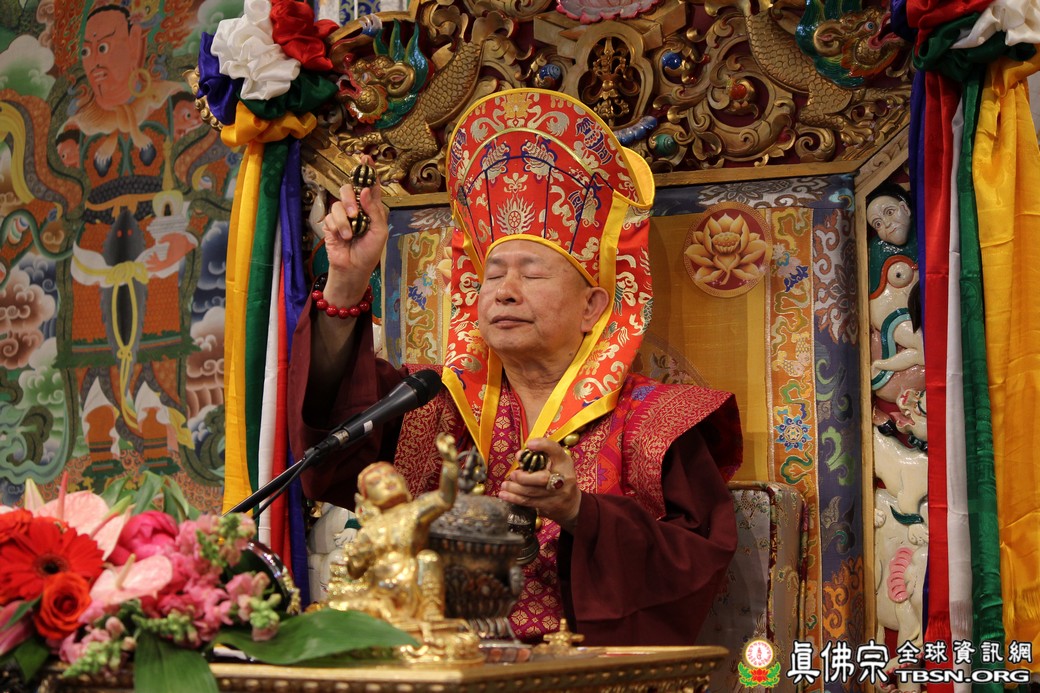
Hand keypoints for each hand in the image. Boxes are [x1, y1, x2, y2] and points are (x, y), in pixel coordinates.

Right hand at [321, 155, 388, 305]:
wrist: (353, 268)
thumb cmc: (370, 251)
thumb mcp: (379, 231)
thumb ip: (375, 210)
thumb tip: (366, 190)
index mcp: (371, 208)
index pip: (370, 185)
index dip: (368, 171)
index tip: (366, 158)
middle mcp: (356, 208)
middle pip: (350, 188)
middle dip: (351, 198)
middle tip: (355, 214)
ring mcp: (342, 215)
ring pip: (338, 202)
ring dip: (345, 219)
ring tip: (351, 233)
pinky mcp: (330, 223)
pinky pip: (331, 216)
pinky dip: (339, 228)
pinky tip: (344, 238)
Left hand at [498, 437, 580, 533]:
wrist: (572, 504)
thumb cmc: (560, 478)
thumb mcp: (556, 463)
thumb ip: (540, 457)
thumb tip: (519, 455)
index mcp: (564, 463)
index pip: (556, 451)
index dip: (543, 446)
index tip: (530, 444)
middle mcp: (564, 478)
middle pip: (542, 478)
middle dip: (524, 477)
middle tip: (513, 474)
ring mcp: (557, 494)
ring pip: (532, 492)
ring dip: (515, 488)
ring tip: (505, 485)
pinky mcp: (549, 506)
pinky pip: (529, 502)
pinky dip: (514, 498)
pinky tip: (504, 495)